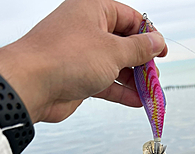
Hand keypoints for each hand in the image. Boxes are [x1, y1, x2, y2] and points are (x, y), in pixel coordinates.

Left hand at [0, 0, 166, 123]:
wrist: (32, 84)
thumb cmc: (66, 57)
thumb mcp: (113, 50)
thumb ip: (139, 48)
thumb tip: (157, 42)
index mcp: (93, 10)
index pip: (129, 18)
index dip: (148, 35)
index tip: (161, 51)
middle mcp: (87, 30)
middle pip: (124, 44)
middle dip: (142, 62)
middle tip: (155, 76)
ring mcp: (82, 55)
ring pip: (116, 66)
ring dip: (134, 81)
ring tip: (149, 93)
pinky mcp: (79, 78)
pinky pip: (106, 83)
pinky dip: (121, 92)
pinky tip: (136, 101)